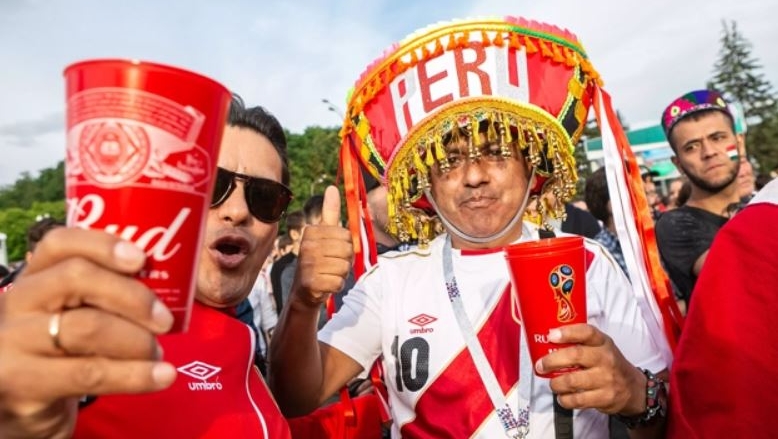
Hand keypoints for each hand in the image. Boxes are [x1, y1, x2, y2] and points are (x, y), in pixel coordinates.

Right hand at [0, 228, 176, 438]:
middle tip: (165, 319)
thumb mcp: (69, 317)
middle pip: (75, 278)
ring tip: (157, 352)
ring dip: (137, 340)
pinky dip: (136, 375)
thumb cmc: (58, 354)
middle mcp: (15, 302)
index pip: (59, 243)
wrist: (19, 410)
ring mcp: (12, 343)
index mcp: (31, 278)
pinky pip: (90, 373)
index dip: (103, 244)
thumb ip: (101, 296)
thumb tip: (166, 284)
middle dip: (132, 295)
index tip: (141, 258)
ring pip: (86, 326)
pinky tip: (163, 376)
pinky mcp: (21, 384)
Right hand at [291, 185, 353, 308]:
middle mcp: (307, 246)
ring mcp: (308, 265)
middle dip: (345, 260)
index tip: (333, 250)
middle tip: (332, 264)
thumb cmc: (318, 260)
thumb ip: (329, 212)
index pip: (347, 235)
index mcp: (311, 232)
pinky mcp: (312, 283)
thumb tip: (332, 187)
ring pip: (344, 267)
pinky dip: (336, 285)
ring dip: (341, 273)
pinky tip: (326, 284)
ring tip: (328, 274)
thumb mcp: (323, 235)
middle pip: (347, 250)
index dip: (346, 245)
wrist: (303, 291)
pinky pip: (339, 282)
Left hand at [534, 324, 646, 414]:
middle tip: (541, 365)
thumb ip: (579, 342)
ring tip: (553, 383)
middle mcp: (605, 359)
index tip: (551, 335)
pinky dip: (564, 399)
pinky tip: (562, 396)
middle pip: (575, 356)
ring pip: (572, 381)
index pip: (587, 332)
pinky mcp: (604, 398)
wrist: (633, 388)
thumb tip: (547, 340)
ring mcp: (606, 379)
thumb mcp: (600, 346)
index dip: (567, 333)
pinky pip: (577, 400)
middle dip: (552, 361)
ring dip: (556, 383)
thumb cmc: (608, 364)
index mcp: (602, 342)